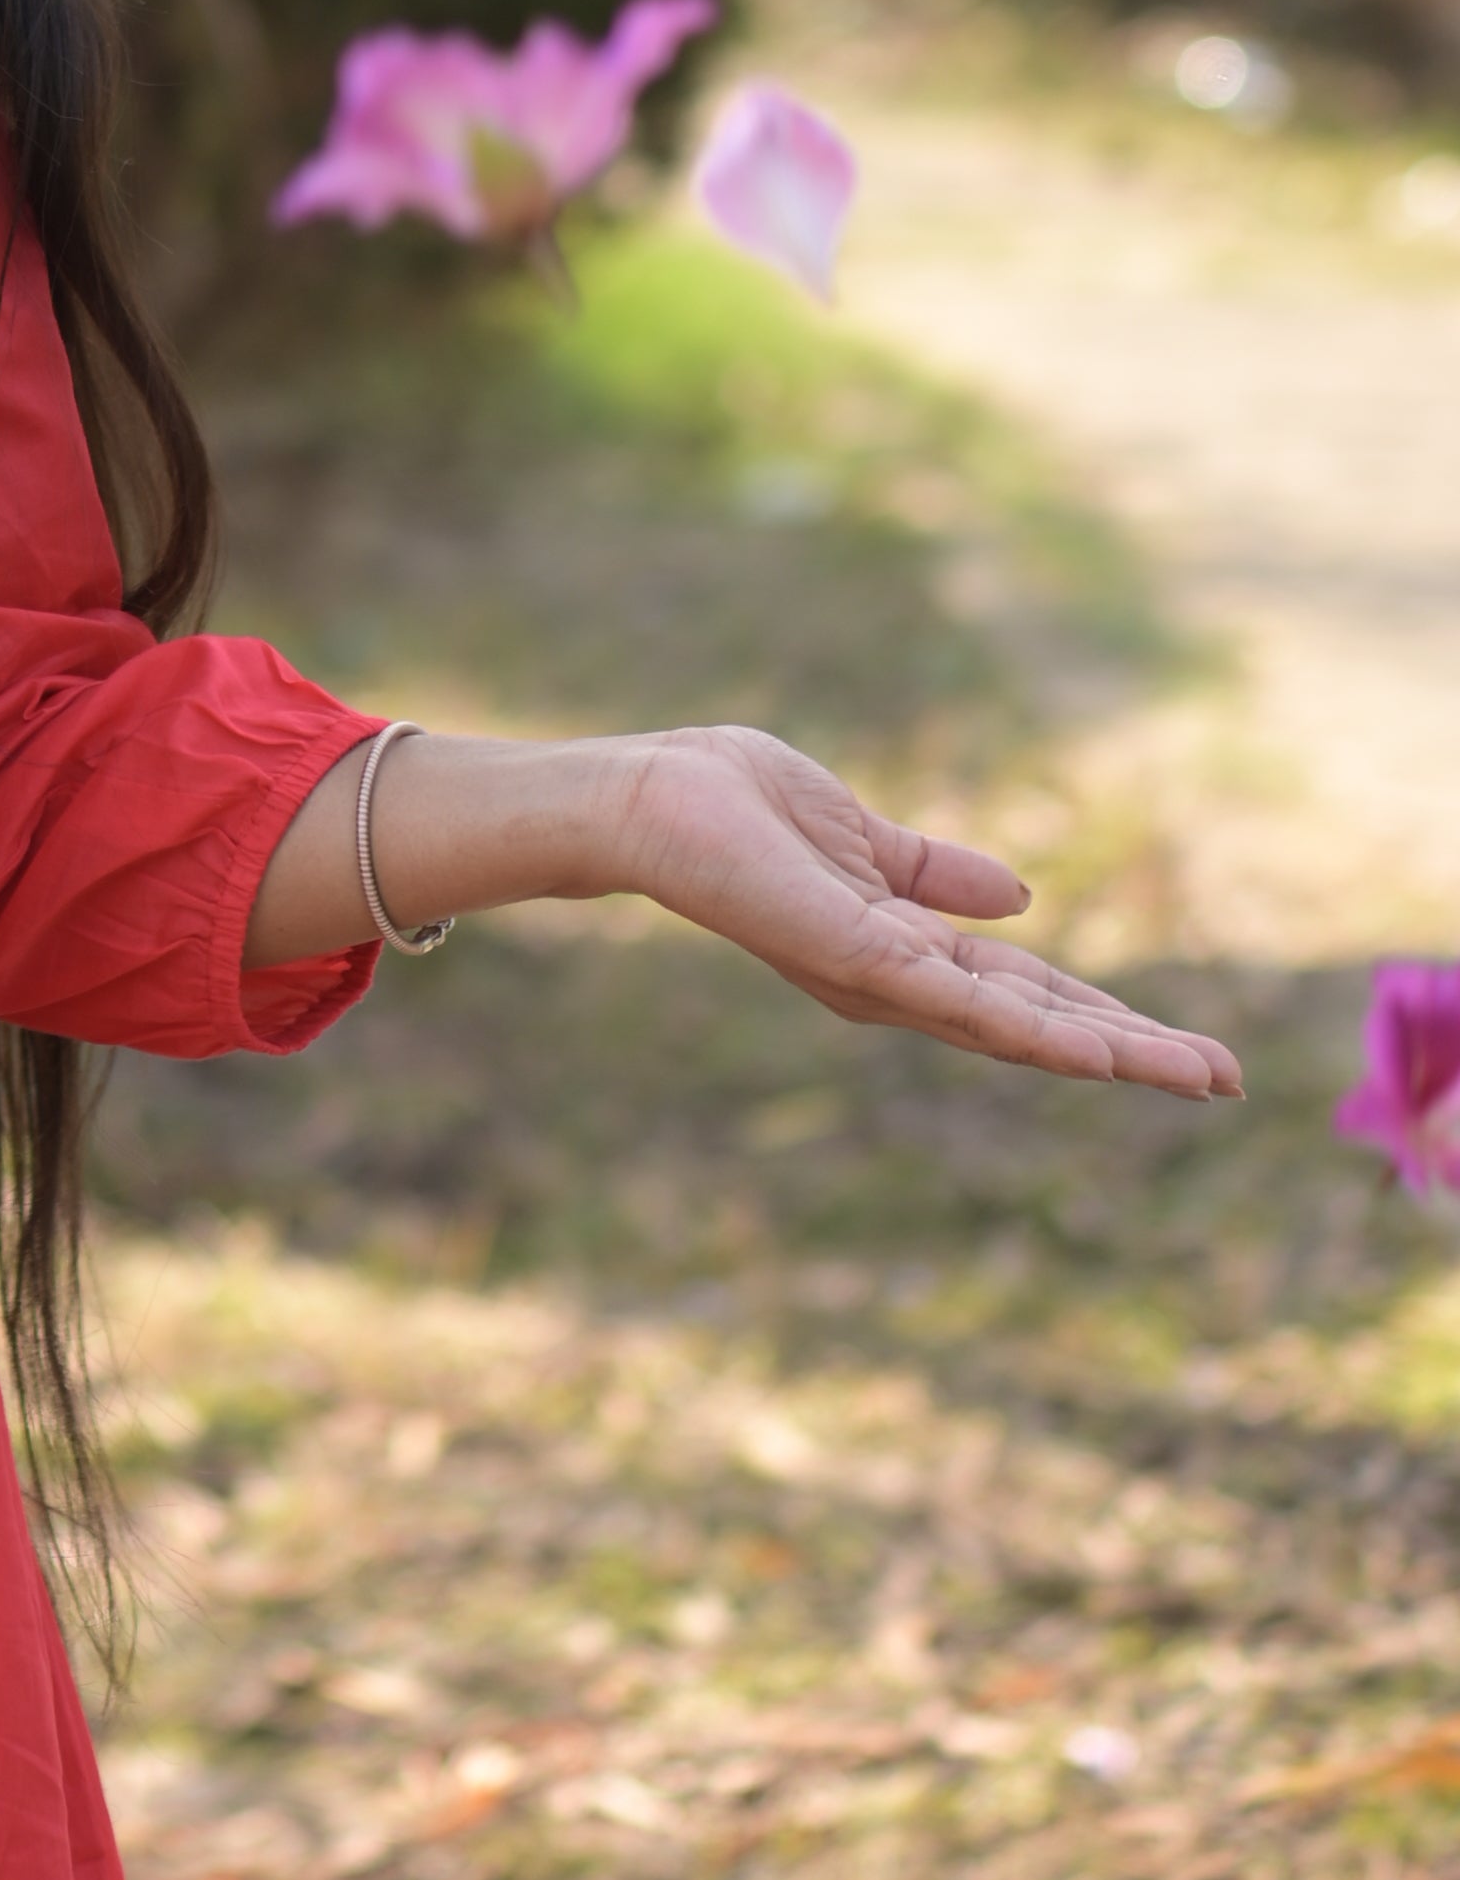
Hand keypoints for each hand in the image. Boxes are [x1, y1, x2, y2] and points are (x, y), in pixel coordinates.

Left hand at [589, 724, 1241, 1101]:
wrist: (647, 798)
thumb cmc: (729, 807)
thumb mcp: (861, 838)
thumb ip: (934, 873)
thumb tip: (1019, 895)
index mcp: (904, 948)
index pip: (1028, 992)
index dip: (1106, 1017)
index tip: (1191, 1048)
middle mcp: (899, 979)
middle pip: (1039, 1022)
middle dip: (1134, 1052)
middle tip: (1231, 1081)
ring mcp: (880, 974)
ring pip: (1016, 1025)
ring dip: (1108, 1048)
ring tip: (1196, 1074)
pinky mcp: (855, 953)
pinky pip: (956, 998)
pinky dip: (1028, 1027)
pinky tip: (1092, 1049)